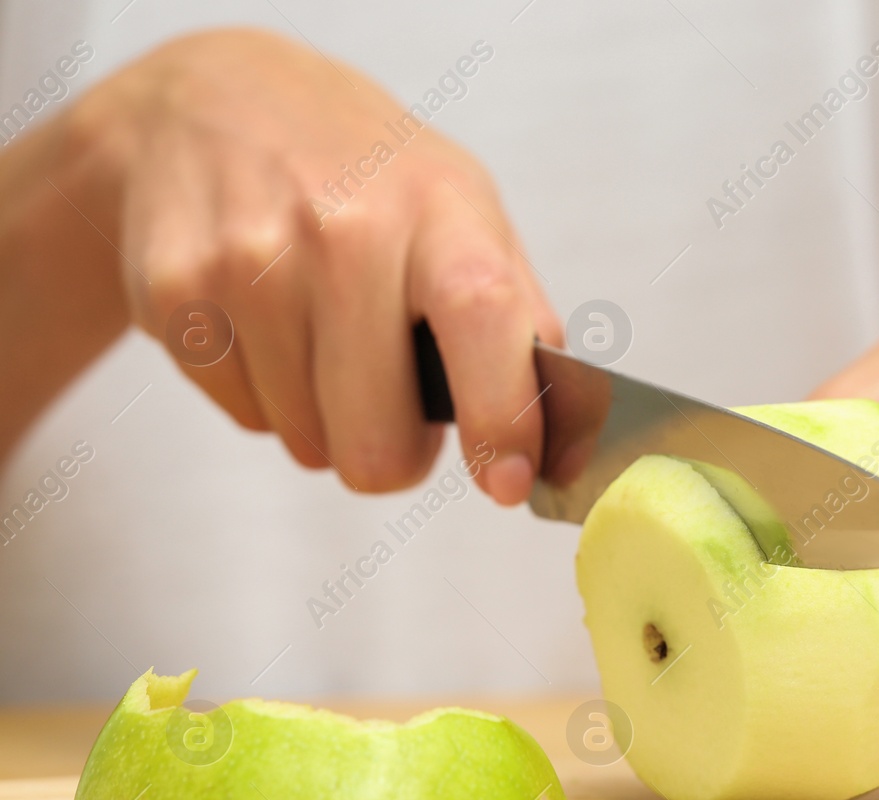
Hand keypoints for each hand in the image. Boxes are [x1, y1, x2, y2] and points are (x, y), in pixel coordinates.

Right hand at [67, 28, 559, 502]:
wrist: (210, 103)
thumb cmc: (366, 178)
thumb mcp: (466, 214)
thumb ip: (522, 324)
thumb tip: (565, 445)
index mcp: (437, 210)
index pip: (482, 316)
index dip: (501, 415)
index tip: (507, 480)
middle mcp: (342, 230)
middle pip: (375, 442)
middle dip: (393, 450)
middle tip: (393, 398)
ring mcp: (249, 261)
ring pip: (308, 442)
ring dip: (326, 416)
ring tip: (322, 334)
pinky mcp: (177, 293)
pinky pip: (246, 419)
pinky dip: (264, 394)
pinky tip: (266, 322)